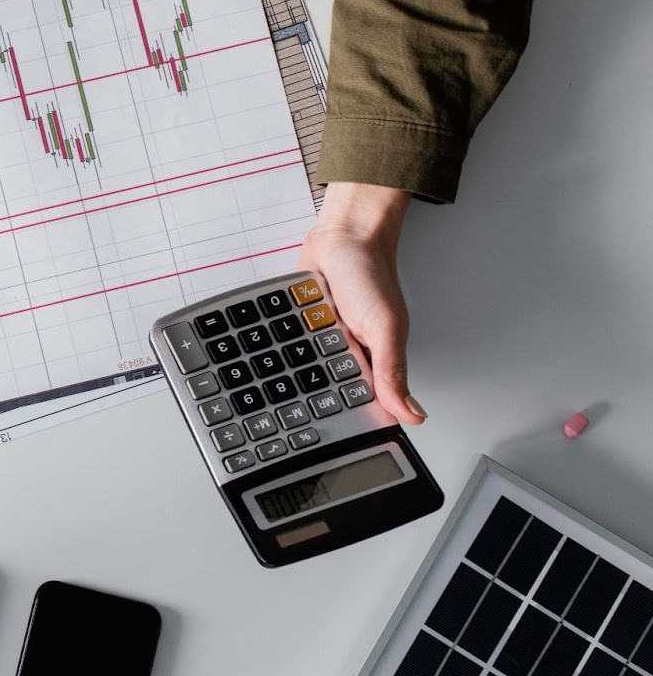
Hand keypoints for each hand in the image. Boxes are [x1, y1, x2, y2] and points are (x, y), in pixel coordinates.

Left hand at [296, 182, 425, 424]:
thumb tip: (412, 415)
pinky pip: (281, 346)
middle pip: (321, 392)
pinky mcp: (296, 326)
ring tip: (272, 388)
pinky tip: (262, 358)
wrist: (341, 236)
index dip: (341, 420)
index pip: (357, 403)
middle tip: (290, 412)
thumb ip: (393, 370)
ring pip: (296, 372)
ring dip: (285, 375)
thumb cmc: (371, 275)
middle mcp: (342, 355)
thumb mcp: (386, 327)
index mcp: (371, 362)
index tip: (322, 439)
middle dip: (306, 399)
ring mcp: (316, 341)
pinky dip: (274, 348)